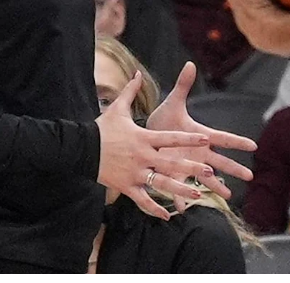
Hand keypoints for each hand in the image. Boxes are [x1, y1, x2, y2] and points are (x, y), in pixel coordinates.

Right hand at [95, 70, 215, 220]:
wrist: (80, 149)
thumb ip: (130, 91)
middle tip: (209, 173)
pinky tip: (167, 216)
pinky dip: (154, 208)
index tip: (206, 139)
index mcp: (143, 138)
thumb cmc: (101, 128)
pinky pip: (143, 200)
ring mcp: (135, 174)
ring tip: (197, 196)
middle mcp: (142, 157)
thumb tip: (138, 72)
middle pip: (170, 164)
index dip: (189, 139)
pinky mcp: (126, 187)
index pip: (171, 138)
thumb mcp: (117, 109)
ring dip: (180, 190)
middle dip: (190, 169)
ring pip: (161, 184)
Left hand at [146, 61, 258, 205]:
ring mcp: (188, 164)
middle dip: (234, 168)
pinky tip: (185, 209)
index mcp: (200, 135)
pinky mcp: (175, 174)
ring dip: (216, 187)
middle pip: (220, 161)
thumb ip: (182, 85)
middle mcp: (198, 152)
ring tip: (228, 196)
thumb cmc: (162, 118)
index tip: (253, 146)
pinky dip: (182, 198)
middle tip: (250, 177)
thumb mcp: (172, 103)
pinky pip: (180, 188)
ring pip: (206, 177)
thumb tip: (190, 63)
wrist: (145, 134)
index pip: (222, 138)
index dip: (237, 142)